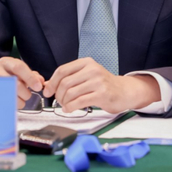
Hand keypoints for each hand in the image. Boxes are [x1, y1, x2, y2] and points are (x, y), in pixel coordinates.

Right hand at [0, 57, 43, 108]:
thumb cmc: (8, 75)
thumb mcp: (19, 71)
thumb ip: (32, 75)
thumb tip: (40, 81)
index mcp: (6, 62)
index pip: (19, 68)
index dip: (30, 78)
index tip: (38, 87)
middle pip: (15, 83)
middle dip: (25, 92)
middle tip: (28, 95)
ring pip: (10, 95)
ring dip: (19, 101)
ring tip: (20, 99)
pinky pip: (4, 103)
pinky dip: (13, 105)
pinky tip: (13, 102)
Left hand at [42, 58, 159, 113]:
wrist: (124, 91)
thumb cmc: (103, 85)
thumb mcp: (87, 76)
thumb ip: (70, 78)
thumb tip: (47, 85)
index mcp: (86, 63)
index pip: (62, 70)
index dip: (52, 82)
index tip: (47, 91)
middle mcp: (92, 69)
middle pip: (65, 82)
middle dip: (58, 94)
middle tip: (58, 101)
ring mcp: (98, 81)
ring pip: (71, 93)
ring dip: (64, 102)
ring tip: (65, 105)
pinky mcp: (102, 94)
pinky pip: (79, 102)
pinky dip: (70, 107)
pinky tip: (69, 109)